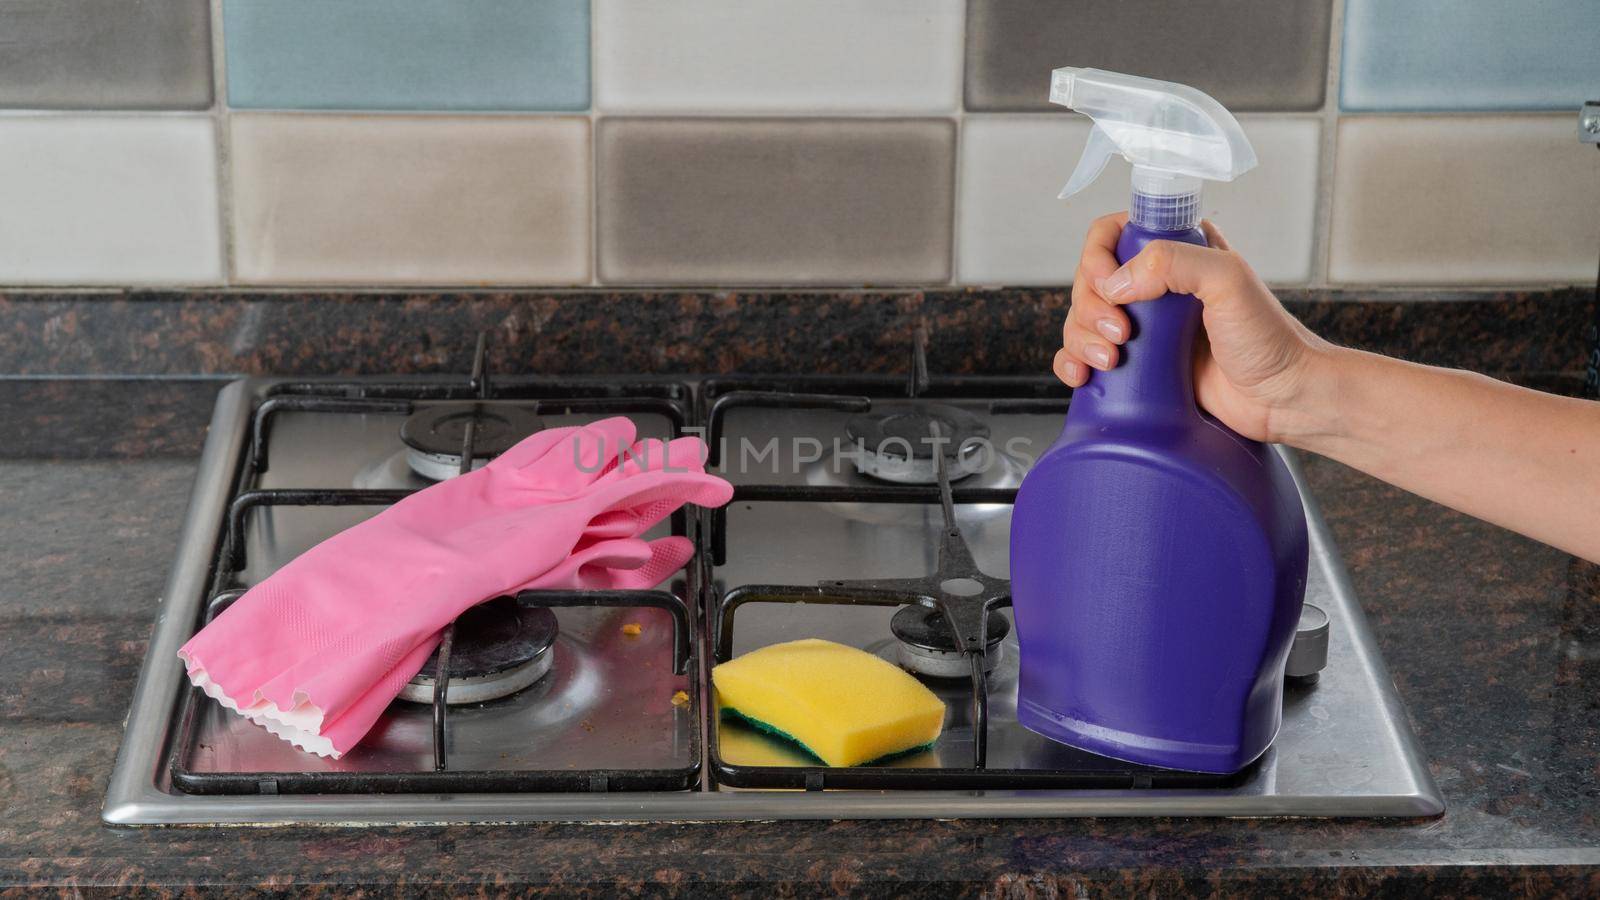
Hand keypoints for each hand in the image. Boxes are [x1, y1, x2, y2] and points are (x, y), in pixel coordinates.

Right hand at [1053, 213, 1331, 442]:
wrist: (1282, 399)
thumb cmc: (1269, 339)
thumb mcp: (1228, 280)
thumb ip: (1175, 262)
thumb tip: (1117, 284)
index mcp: (1178, 252)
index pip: (1113, 233)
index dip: (1099, 256)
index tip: (1110, 284)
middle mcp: (1156, 286)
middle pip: (1090, 280)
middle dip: (1091, 306)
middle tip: (1121, 332)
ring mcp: (1143, 328)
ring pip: (1082, 319)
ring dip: (1082, 338)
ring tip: (1111, 360)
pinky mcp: (1137, 366)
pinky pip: (1085, 356)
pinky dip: (1072, 363)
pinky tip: (1083, 374)